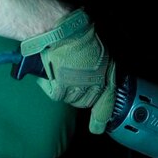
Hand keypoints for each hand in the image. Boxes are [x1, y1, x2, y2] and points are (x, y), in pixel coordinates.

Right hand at [20, 9, 116, 133]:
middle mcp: (97, 84)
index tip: (97, 128)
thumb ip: (101, 64)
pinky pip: (54, 93)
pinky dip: (48, 83)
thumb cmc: (80, 32)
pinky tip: (48, 69)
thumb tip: (97, 72)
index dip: (102, 116)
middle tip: (69, 73)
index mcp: (109, 72)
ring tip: (58, 66)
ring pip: (69, 98)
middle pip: (85, 101)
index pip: (108, 101)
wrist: (63, 29)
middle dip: (77, 91)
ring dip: (63, 87)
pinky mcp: (62, 90)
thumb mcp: (99, 46)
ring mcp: (80, 89)